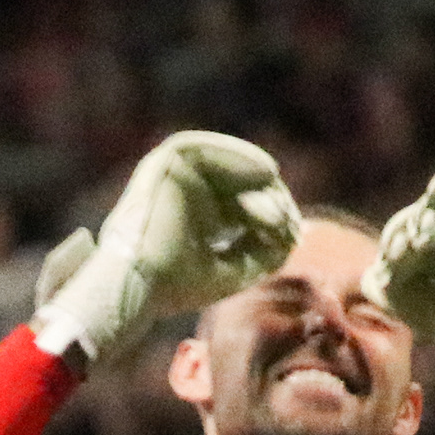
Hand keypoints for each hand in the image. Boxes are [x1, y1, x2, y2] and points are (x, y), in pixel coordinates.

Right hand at [30, 131, 299, 366]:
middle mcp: (187, 196)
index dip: (272, 217)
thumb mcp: (235, 271)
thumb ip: (264, 251)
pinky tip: (264, 171)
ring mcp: (174, 179)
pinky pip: (201, 146)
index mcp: (198, 221)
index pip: (245, 207)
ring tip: (275, 204)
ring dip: (257, 178)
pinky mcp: (163, 165)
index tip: (292, 235)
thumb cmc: (179, 287)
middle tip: (288, 221)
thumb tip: (294, 232)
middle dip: (270, 200)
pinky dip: (235, 153)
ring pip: (226, 164)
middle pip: (241, 185)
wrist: (139, 286)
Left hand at [367, 160, 434, 434]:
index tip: (386, 268)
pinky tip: (434, 192)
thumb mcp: (430, 314)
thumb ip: (398, 296)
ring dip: (425, 213)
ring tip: (418, 240)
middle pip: (427, 215)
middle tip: (398, 253)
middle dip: (405, 230)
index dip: (396, 248)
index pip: (416, 239)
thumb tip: (367, 278)